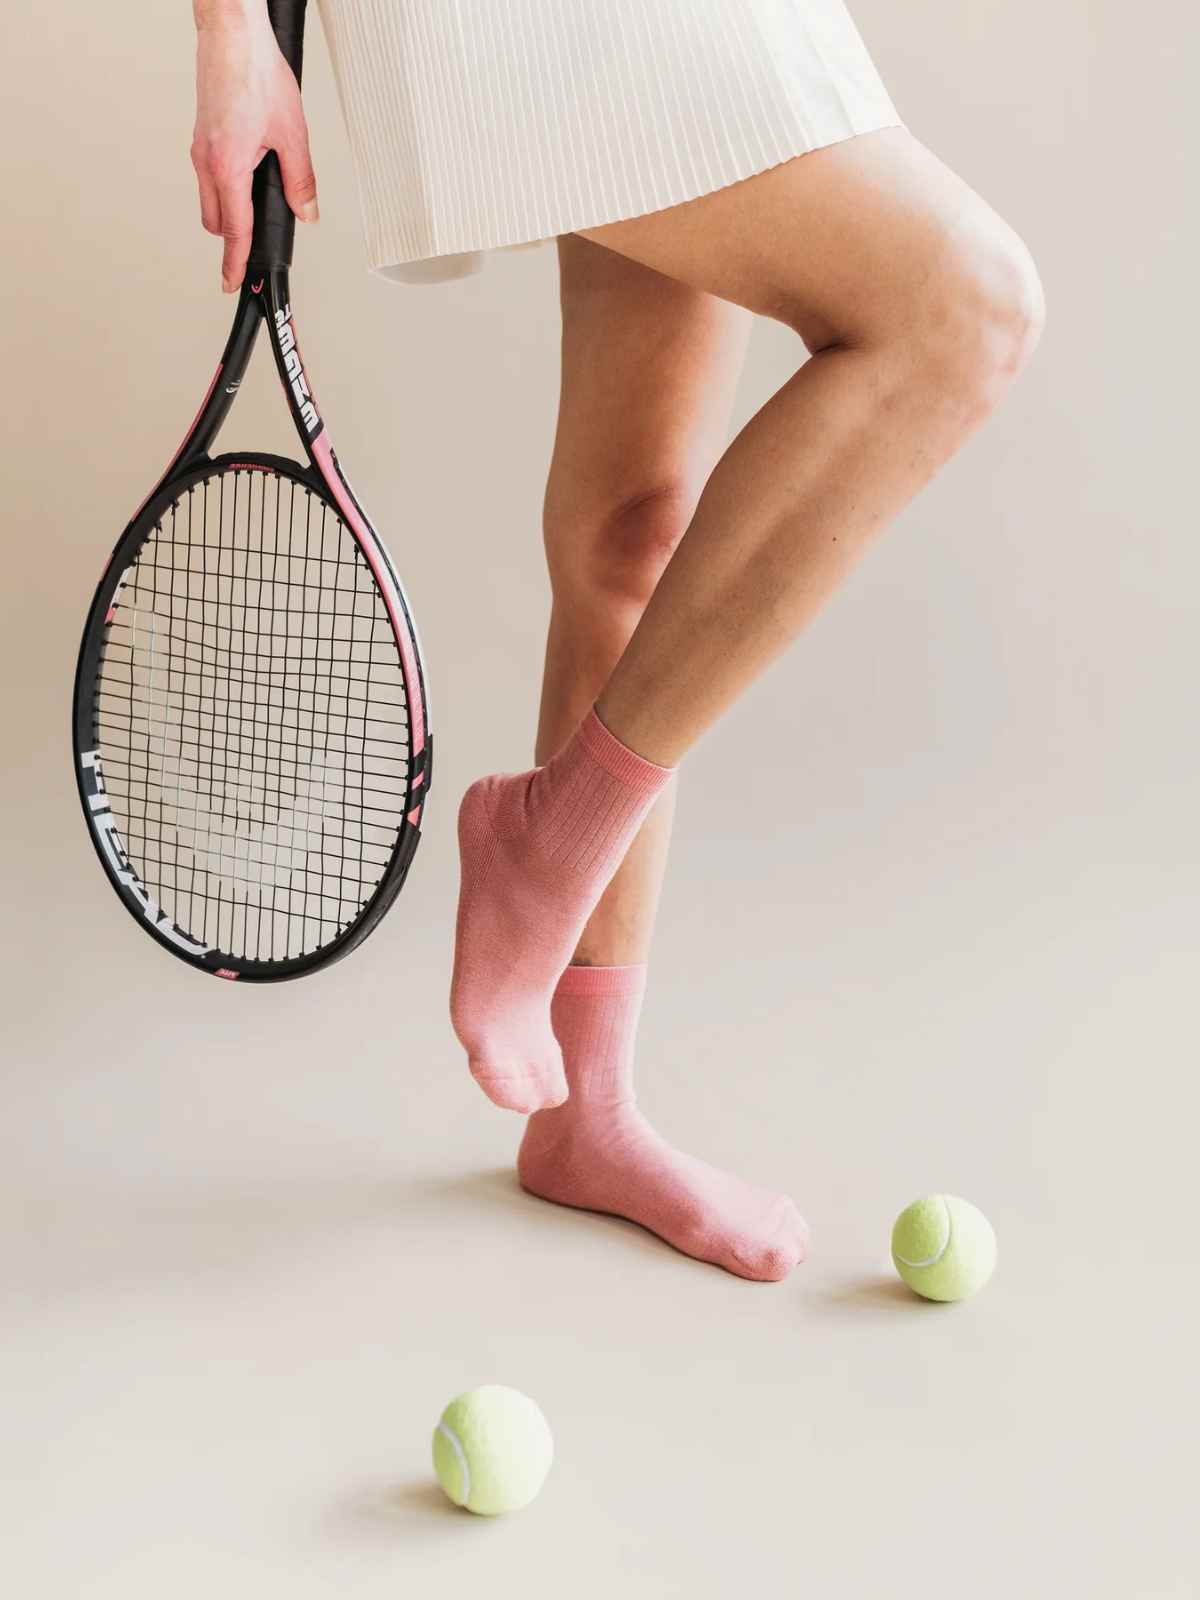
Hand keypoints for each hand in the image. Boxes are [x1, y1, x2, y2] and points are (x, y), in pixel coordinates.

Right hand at [191, 2, 317, 292]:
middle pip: (216, 222)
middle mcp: (207, 160)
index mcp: (227, 166)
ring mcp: (200, 147)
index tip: (234, 283)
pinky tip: (248, 171)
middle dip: (235, 237)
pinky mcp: (201, 134)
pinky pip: (210, 174)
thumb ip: (301, 180)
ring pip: (210, 199)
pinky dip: (227, 184)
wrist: (232, 34)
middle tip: (254, 245)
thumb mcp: (293, 134)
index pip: (235, 231)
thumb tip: (308, 211)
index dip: (237, 262)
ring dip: (230, 209)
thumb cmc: (256, 72)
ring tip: (257, 201)